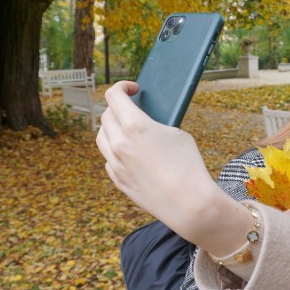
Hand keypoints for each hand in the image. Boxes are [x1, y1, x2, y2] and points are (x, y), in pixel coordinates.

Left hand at [96, 81, 251, 254]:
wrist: (188, 203)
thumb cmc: (188, 165)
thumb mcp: (177, 134)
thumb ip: (154, 124)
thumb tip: (145, 123)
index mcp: (135, 126)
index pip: (114, 96)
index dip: (122, 87)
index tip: (133, 89)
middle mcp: (119, 143)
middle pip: (106, 115)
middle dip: (119, 108)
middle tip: (132, 109)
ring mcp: (115, 163)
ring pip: (101, 137)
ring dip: (112, 128)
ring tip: (127, 130)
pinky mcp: (117, 180)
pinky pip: (108, 158)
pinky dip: (116, 150)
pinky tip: (131, 153)